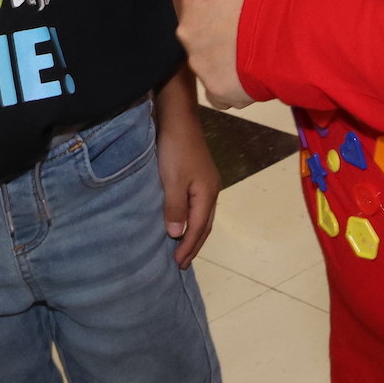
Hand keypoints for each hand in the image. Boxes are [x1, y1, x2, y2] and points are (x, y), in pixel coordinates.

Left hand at [154, 86, 219, 267]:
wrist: (178, 118)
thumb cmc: (176, 150)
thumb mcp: (172, 180)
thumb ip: (175, 208)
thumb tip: (177, 234)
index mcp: (207, 194)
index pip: (199, 228)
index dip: (188, 247)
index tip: (177, 263)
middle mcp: (211, 190)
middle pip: (205, 224)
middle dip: (194, 244)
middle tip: (181, 262)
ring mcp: (206, 182)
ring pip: (202, 215)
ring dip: (193, 233)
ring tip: (182, 247)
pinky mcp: (198, 175)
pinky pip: (196, 205)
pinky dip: (190, 219)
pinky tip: (182, 221)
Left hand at [178, 0, 266, 108]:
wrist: (288, 29)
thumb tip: (234, 6)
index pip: (199, 12)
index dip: (220, 19)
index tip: (237, 23)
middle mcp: (188, 30)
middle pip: (200, 41)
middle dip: (219, 45)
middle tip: (247, 44)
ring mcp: (199, 61)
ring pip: (209, 69)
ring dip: (228, 68)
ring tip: (258, 62)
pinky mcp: (214, 88)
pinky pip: (219, 96)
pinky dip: (233, 93)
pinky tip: (253, 82)